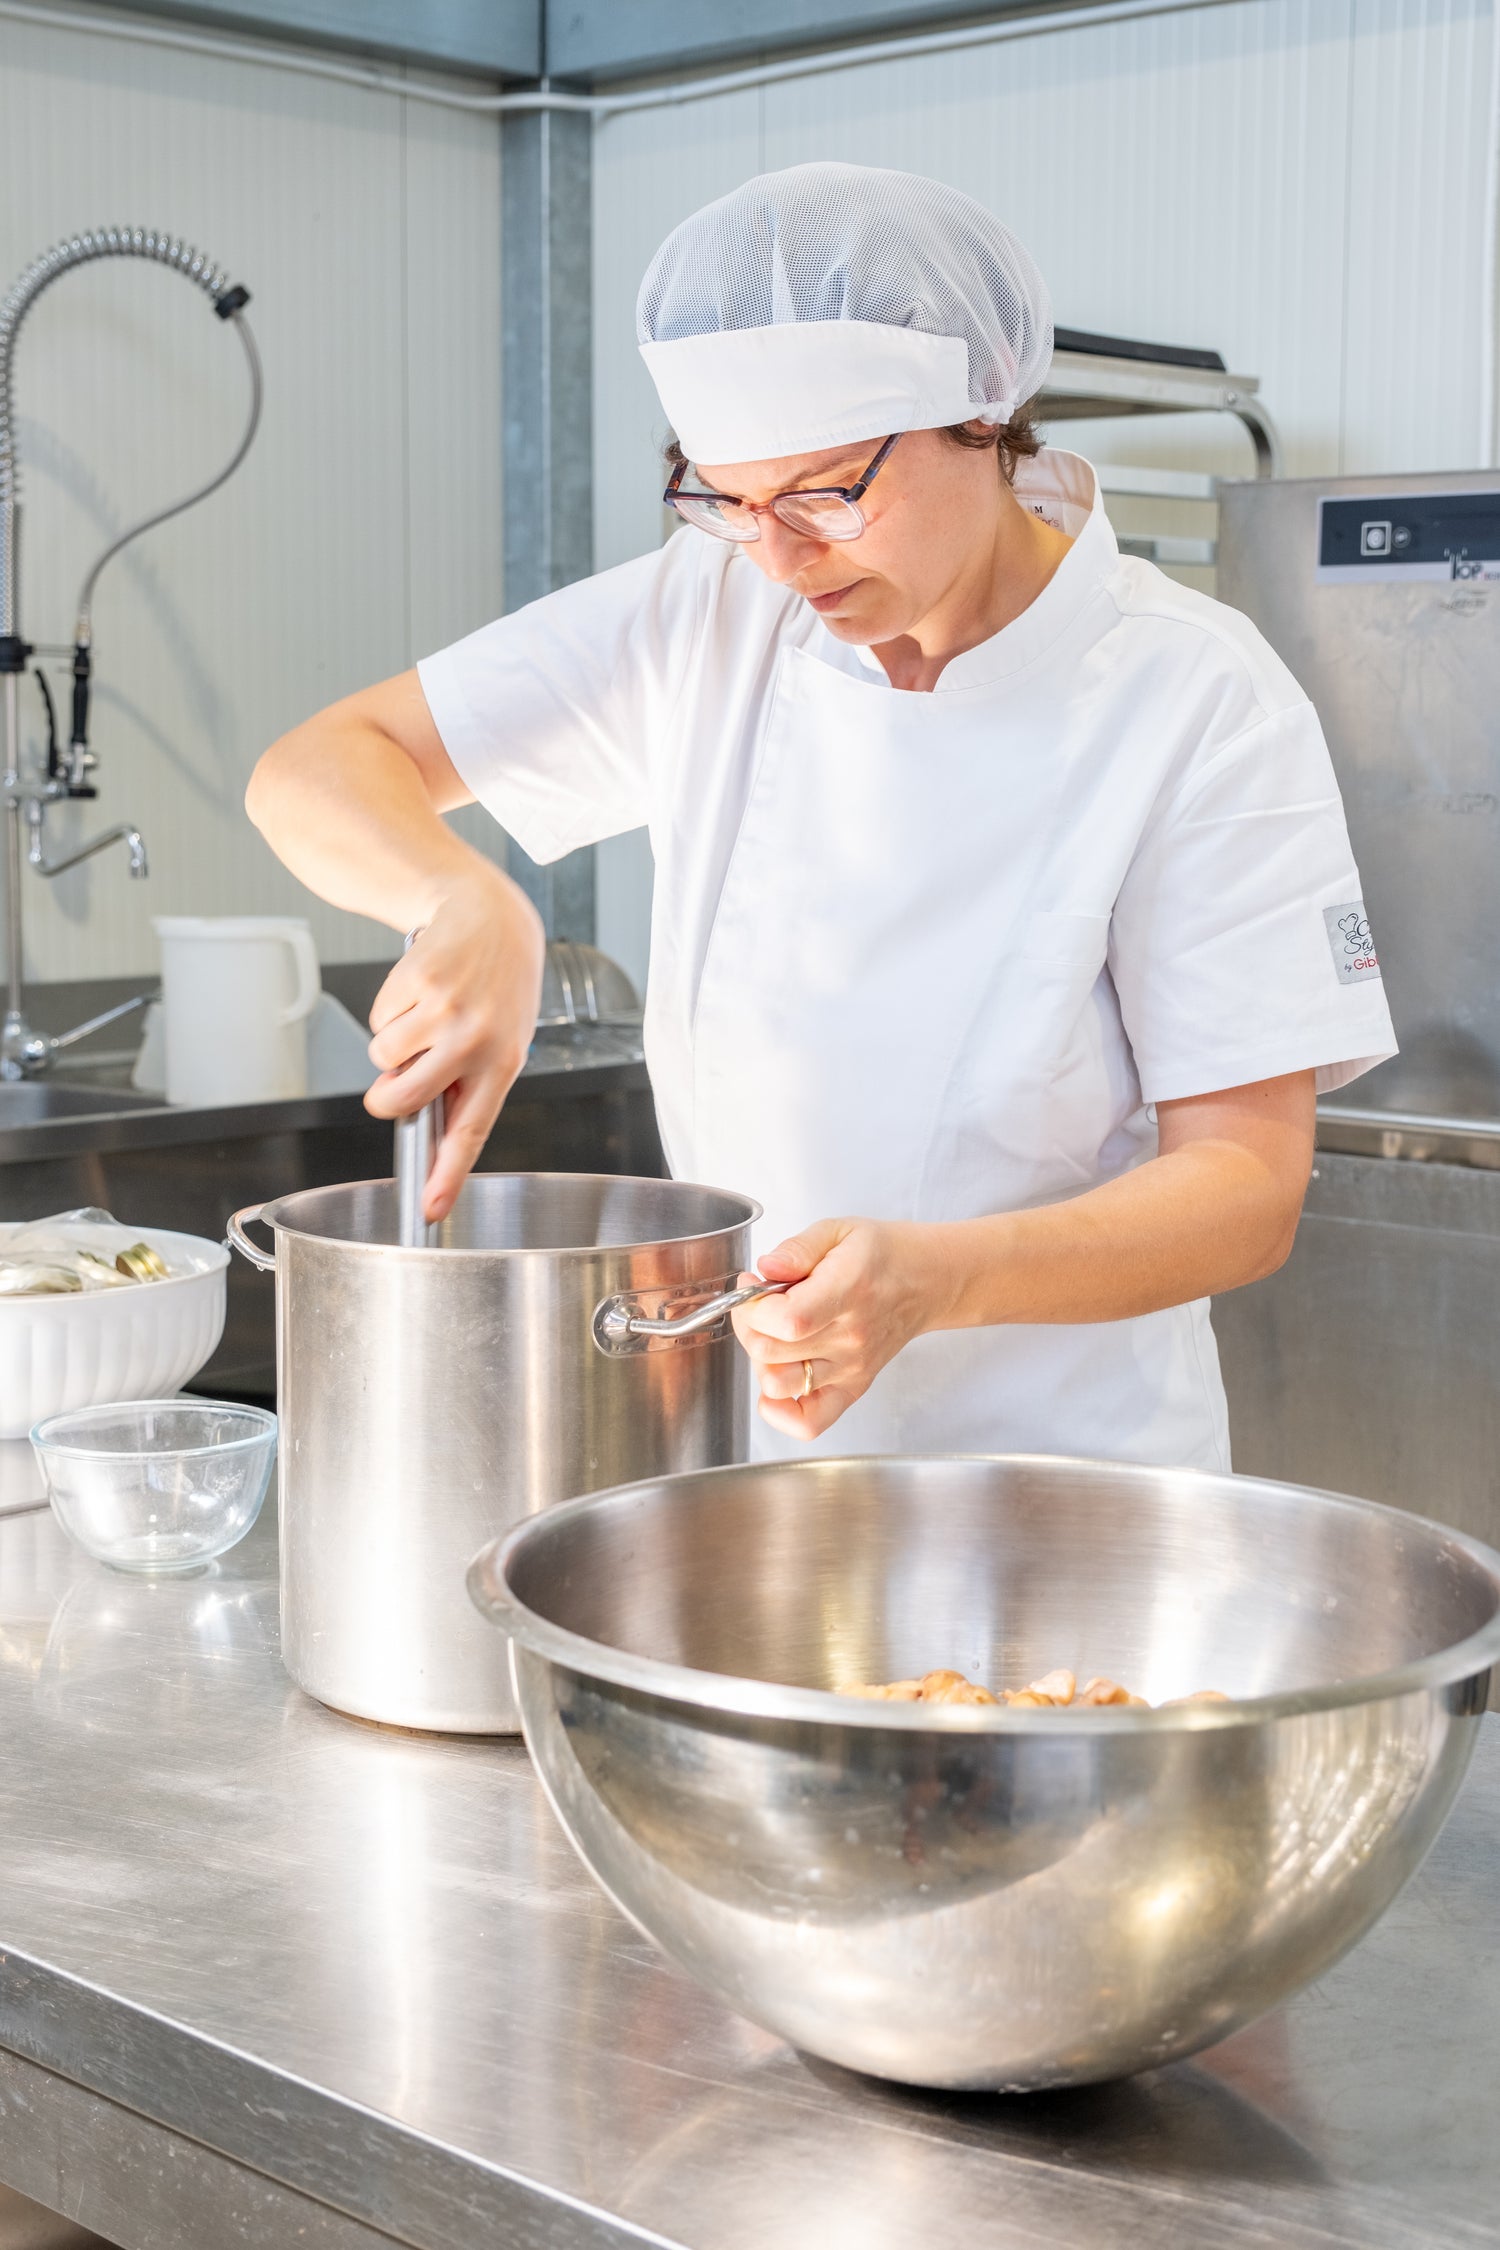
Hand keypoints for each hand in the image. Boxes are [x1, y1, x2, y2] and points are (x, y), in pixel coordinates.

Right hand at [364, 865, 544, 1220]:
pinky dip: (389, 1009)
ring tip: (425, 1014)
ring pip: (383, 1058)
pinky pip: (378, 1019)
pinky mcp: (417, 983)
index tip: (431, 1209)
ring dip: (393, 1042)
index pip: (471, 1132)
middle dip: (385, 1097)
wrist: (490, 918)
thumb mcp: (498, 1038)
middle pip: (401, 1099)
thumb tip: (415, 1119)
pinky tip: (419, 990)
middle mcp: (475, 1041)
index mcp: (502, 1064)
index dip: (447, 1174)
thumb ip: (462, 1081)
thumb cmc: (496, 987)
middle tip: (393, 1083)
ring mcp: (445, 1012)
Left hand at [730, 1218, 956, 1439]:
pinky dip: (781, 1412)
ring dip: (760, 1361)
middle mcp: (851, 1338)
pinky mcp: (854, 1386)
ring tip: (771, 1335)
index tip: (751, 1285)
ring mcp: (852, 1368)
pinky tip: (778, 1381)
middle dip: (748, 1325)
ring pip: (780, 1386)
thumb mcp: (838, 1230)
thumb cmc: (882, 1255)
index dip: (752, 1307)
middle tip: (757, 1305)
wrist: (926, 1281)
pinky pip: (811, 1422)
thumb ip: (796, 1249)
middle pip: (771, 1353)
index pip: (785, 1321)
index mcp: (848, 1292)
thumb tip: (765, 1268)